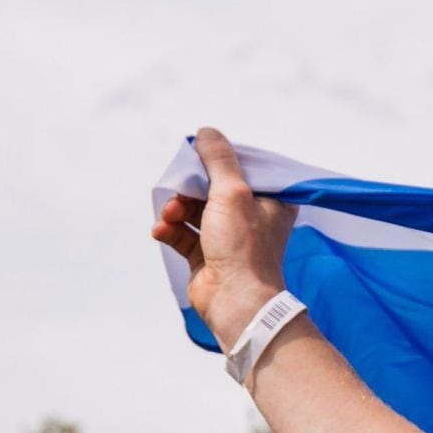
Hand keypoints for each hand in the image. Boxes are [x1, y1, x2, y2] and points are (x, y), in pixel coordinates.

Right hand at [149, 127, 296, 348]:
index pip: (242, 169)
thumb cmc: (242, 247)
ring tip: (169, 217)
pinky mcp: (206, 255)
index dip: (217, 163)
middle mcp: (251, 217)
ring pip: (193, 210)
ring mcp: (228, 237)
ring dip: (175, 209)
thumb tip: (207, 132)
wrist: (235, 300)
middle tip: (179, 194)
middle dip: (189, 189)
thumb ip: (220, 160)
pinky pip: (182, 233)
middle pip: (212, 188)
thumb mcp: (233, 193)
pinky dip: (170, 230)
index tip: (197, 161)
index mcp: (270, 201)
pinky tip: (162, 231)